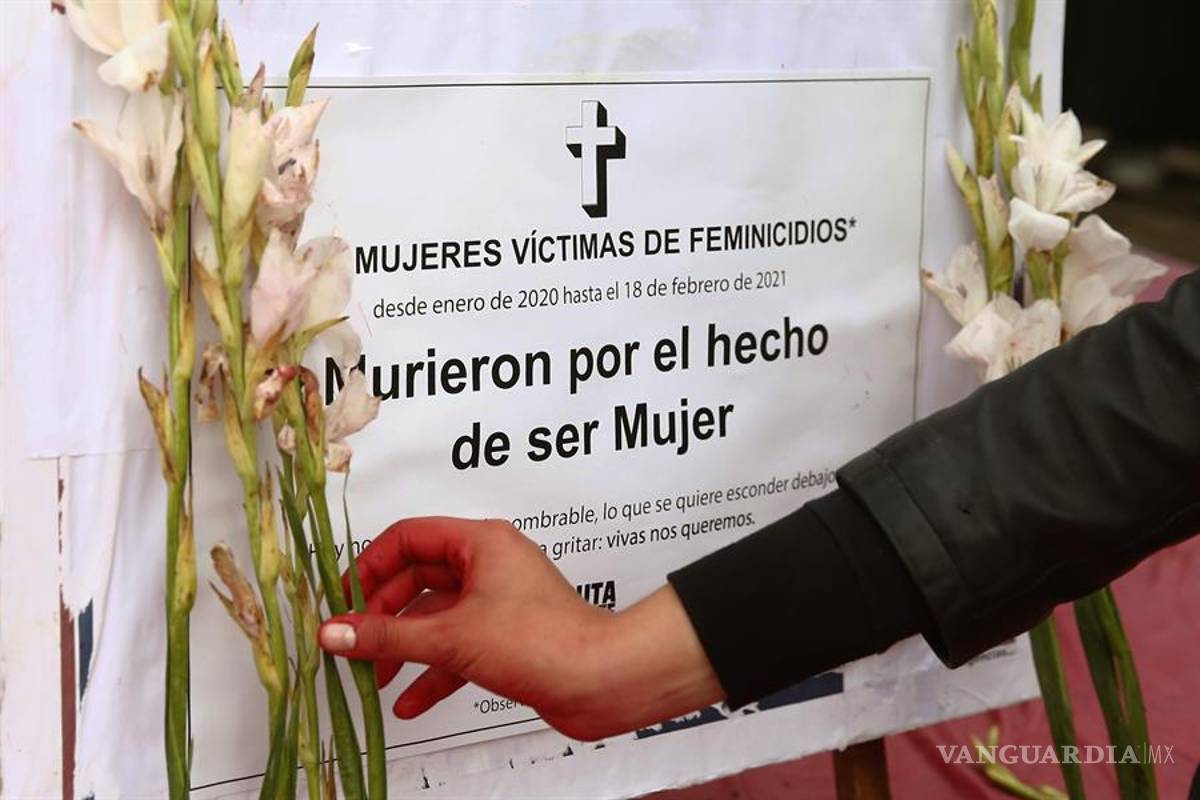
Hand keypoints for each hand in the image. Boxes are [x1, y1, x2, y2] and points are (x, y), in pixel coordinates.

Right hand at [317, 516, 724, 739]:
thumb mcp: (452, 635)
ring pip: (435, 617)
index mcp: (481, 543)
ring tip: (373, 677)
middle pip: (417, 579)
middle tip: (352, 643)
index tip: (343, 600)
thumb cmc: (542, 641)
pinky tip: (408, 702)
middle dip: (383, 614)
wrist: (602, 682)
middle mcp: (489, 565)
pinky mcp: (506, 639)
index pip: (409, 538)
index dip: (370, 566)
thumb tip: (334, 630)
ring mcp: (498, 603)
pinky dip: (432, 672)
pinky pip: (456, 649)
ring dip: (403, 647)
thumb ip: (388, 634)